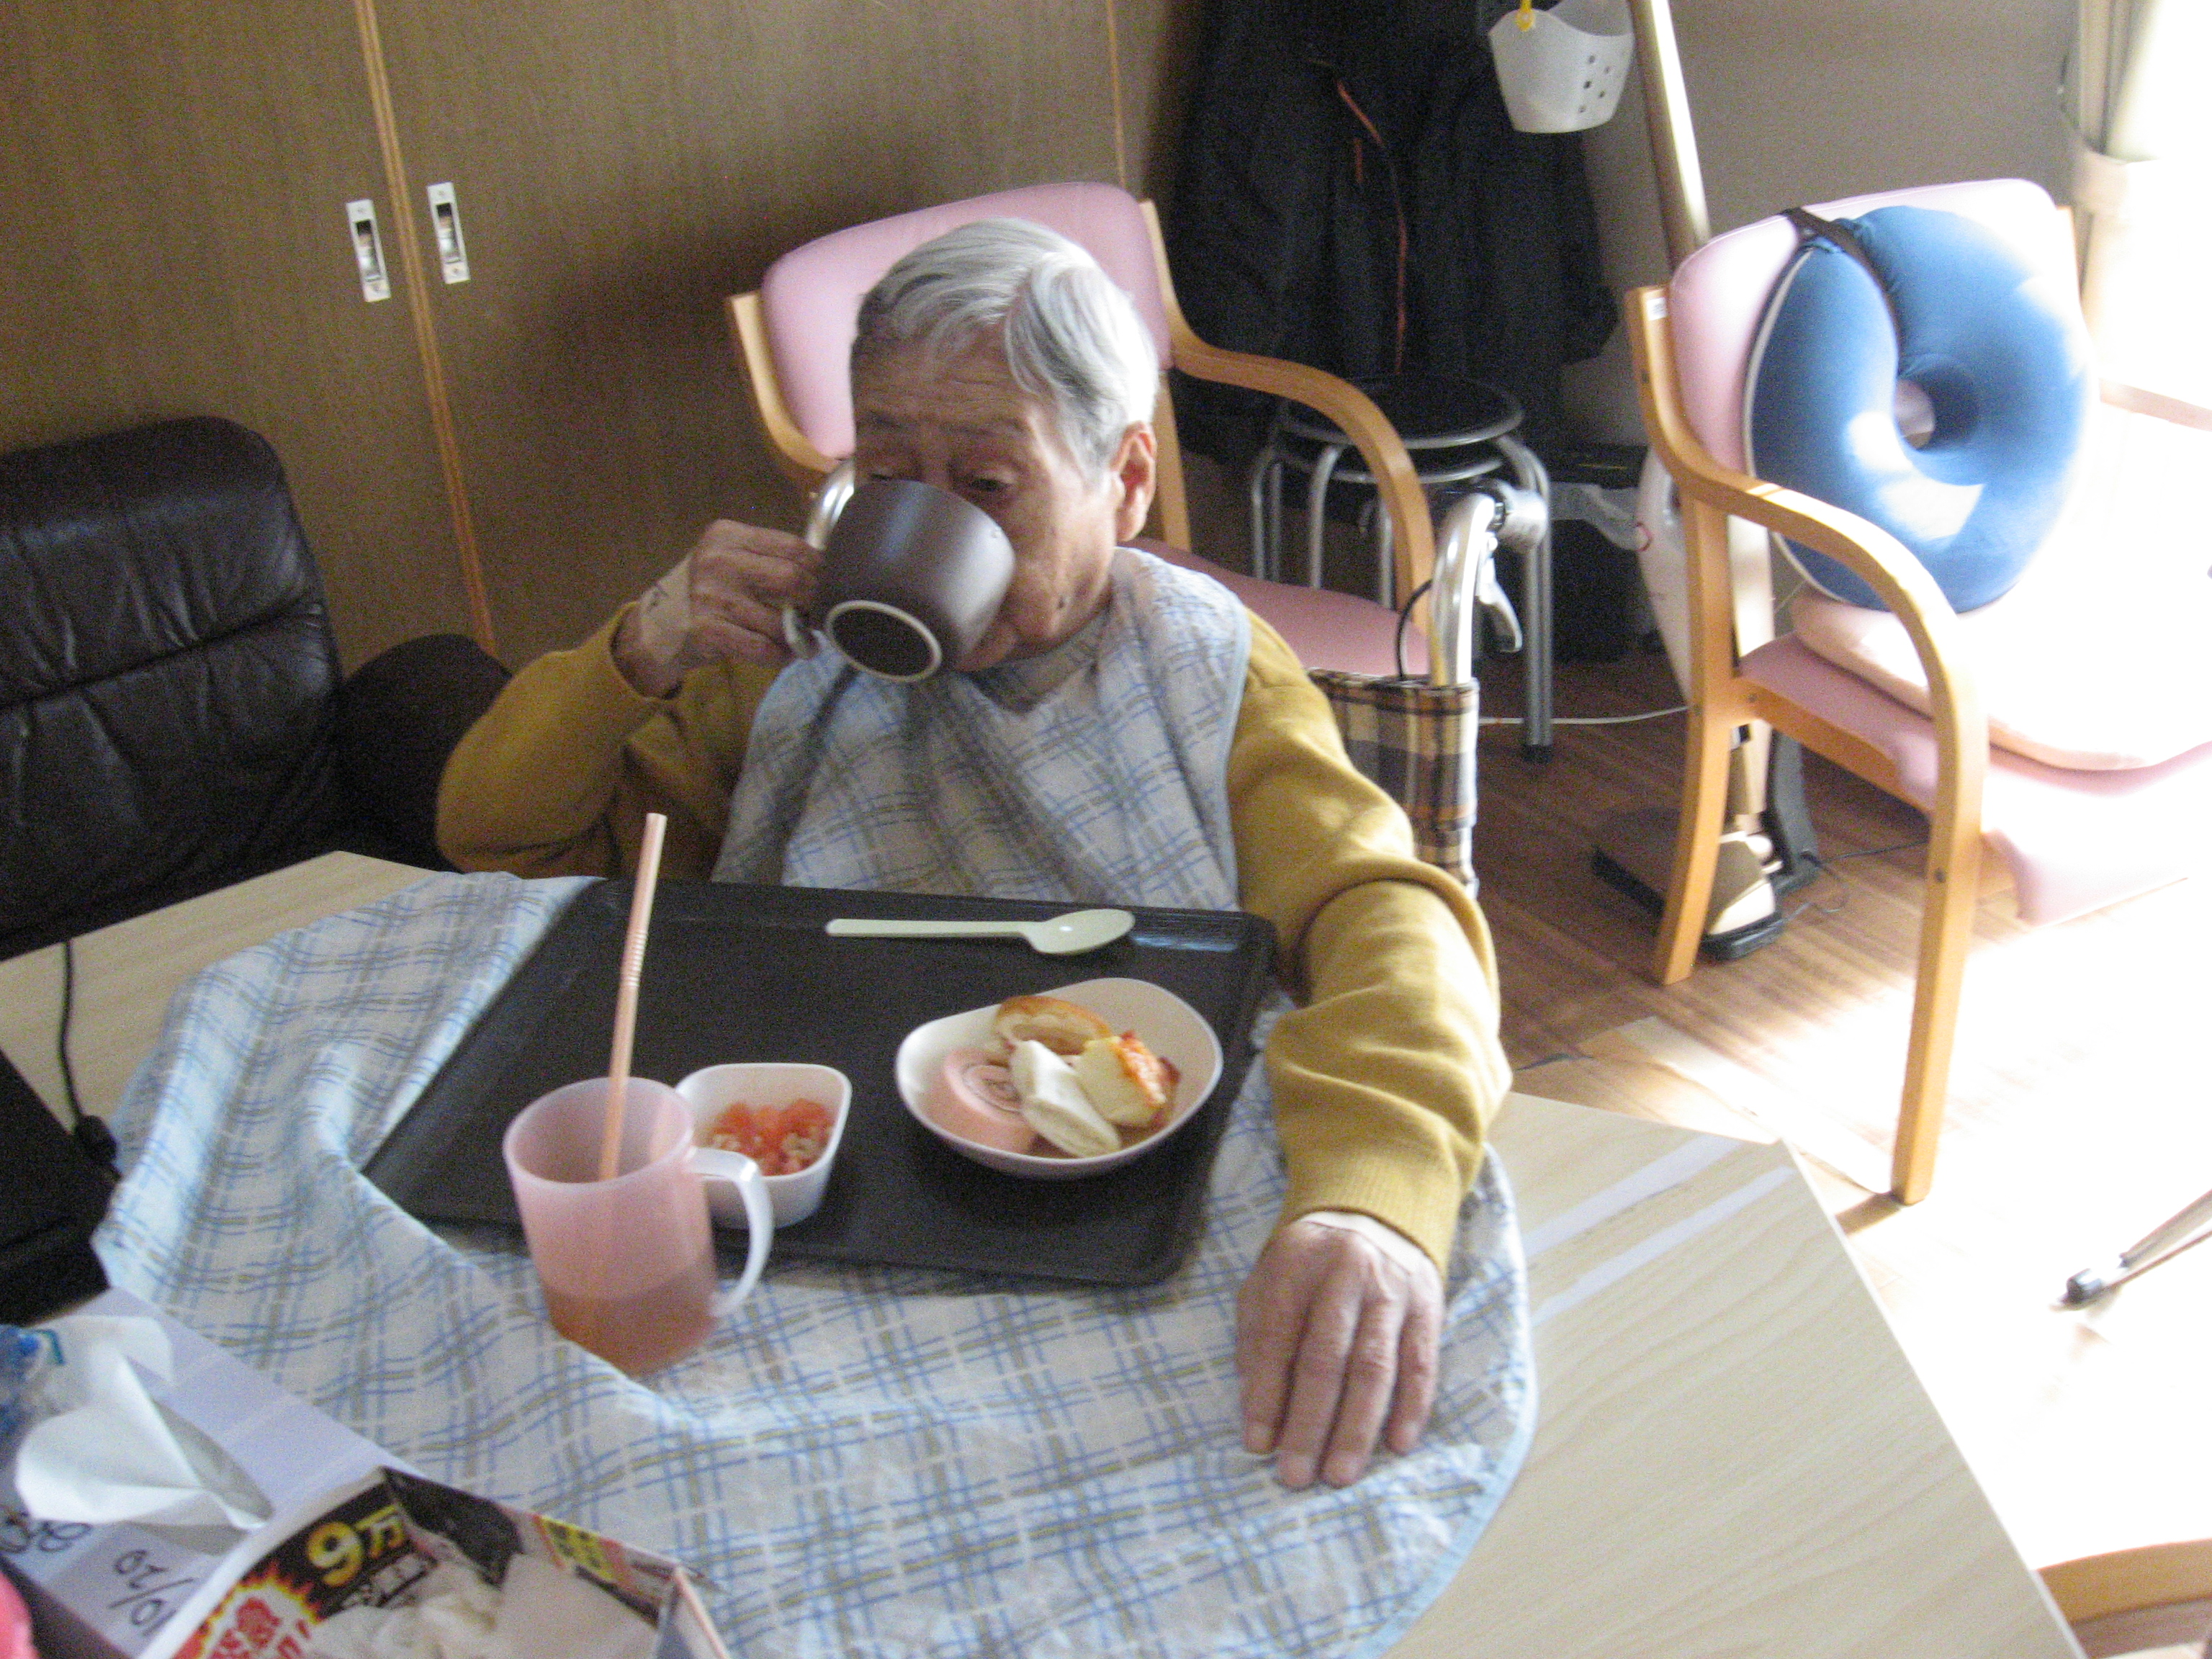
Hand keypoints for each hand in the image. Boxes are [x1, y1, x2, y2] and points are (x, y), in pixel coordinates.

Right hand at [613, 519, 817, 695]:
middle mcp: (718, 561)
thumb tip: (827, 572)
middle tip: (817, 615)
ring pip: (780, 621)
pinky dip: (780, 656)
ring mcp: (711, 597)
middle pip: (791, 578)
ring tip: (800, 640)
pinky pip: (764, 648)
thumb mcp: (730, 559)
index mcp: (727, 535)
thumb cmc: (708, 592)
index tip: (828, 584)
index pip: (791, 545)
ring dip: (798, 636)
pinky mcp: (708, 631)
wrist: (658, 626)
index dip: (819, 568)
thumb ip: (768, 558)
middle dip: (812, 601)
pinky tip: (781, 653)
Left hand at [1235, 1211, 1442, 1489]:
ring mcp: (1391, 1293)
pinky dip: (1411, 1408)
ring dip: (1356, 1427)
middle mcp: (1345, 1277)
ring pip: (1374, 1368)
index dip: (1266, 1394)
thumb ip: (1256, 1335)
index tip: (1258, 1445)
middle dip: (1309, 1423)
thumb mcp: (1269, 1280)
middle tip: (1295, 1475)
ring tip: (1340, 1474)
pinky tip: (1396, 1445)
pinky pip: (1421, 1364)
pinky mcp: (1427, 1309)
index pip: (1277, 1338)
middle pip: (1326, 1359)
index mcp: (1297, 1267)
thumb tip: (1253, 1406)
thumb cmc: (1310, 1262)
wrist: (1375, 1213)